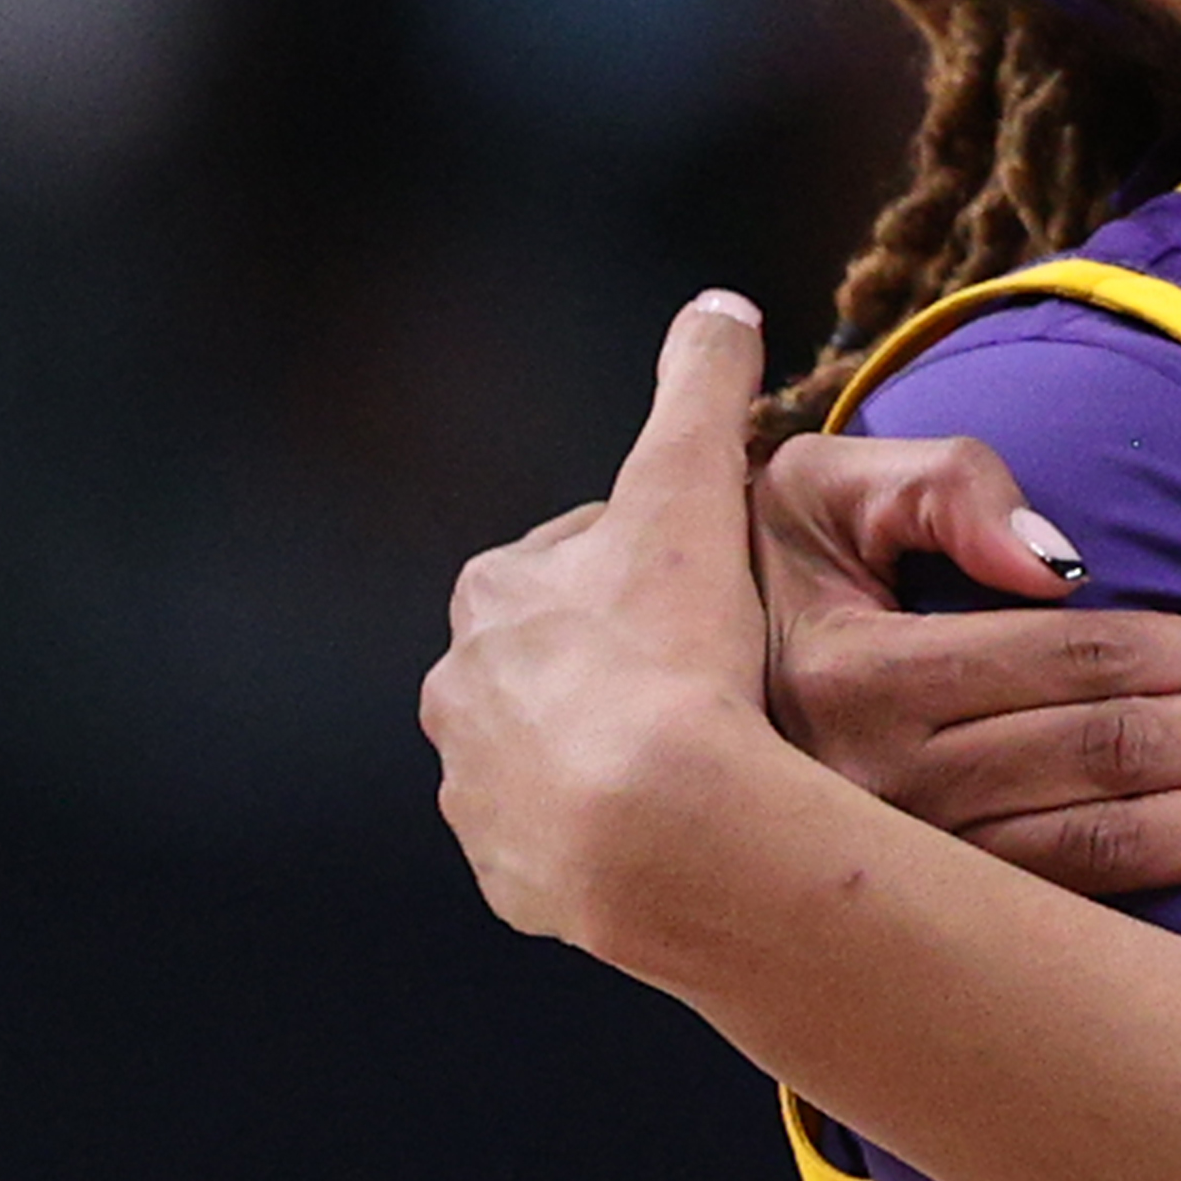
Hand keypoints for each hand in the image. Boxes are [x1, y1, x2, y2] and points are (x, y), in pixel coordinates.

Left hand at [423, 296, 789, 956]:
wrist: (657, 825)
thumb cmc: (672, 652)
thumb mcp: (694, 494)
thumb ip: (700, 394)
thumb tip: (718, 307)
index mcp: (496, 593)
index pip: (578, 559)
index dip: (651, 562)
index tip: (710, 584)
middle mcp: (462, 689)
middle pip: (554, 659)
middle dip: (618, 662)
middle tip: (712, 678)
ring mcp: (482, 789)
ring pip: (552, 752)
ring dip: (609, 751)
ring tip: (699, 763)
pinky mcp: (511, 873)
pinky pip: (559, 841)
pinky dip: (607, 832)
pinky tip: (674, 829)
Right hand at [756, 430, 1180, 895]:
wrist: (645, 717)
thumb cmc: (756, 578)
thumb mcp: (814, 489)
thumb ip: (938, 482)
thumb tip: (1058, 559)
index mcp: (849, 675)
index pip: (1067, 658)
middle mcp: (870, 788)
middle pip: (1101, 758)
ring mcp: (895, 869)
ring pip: (1096, 854)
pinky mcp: (914, 922)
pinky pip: (1063, 919)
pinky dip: (1175, 890)